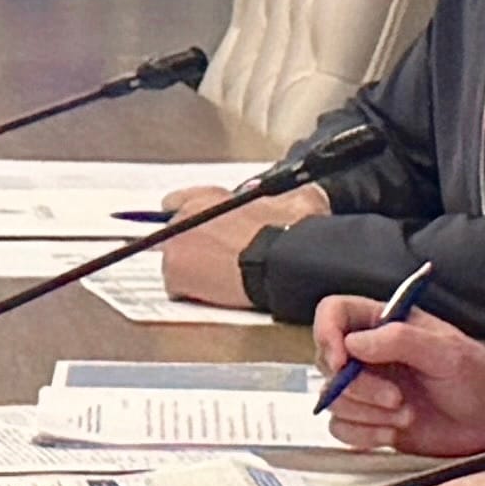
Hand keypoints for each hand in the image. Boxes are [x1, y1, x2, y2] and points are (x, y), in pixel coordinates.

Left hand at [149, 184, 318, 313]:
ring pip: (173, 258)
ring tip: (216, 276)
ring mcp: (174, 248)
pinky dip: (189, 290)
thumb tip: (311, 193)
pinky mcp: (174, 276)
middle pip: (174, 231)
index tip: (201, 225)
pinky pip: (176, 286)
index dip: (190, 214)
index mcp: (206, 198)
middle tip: (216, 255)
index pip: (175, 200)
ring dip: (190, 266)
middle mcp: (183, 218)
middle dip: (192, 241)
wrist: (274, 265)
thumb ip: (292, 195)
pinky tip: (211, 292)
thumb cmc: (285, 232)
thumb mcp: (298, 201)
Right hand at [313, 308, 484, 459]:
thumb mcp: (447, 352)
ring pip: (332, 400)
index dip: (327, 334)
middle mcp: (370, 354)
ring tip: (405, 414)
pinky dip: (363, 435)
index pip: (333, 313)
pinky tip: (393, 432)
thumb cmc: (481, 377)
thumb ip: (400, 340)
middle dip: (357, 388)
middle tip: (395, 398)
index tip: (343, 361)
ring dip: (366, 413)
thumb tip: (353, 343)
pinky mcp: (369, 420)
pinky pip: (340, 429)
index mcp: (384, 323)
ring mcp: (368, 388)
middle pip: (326, 362)